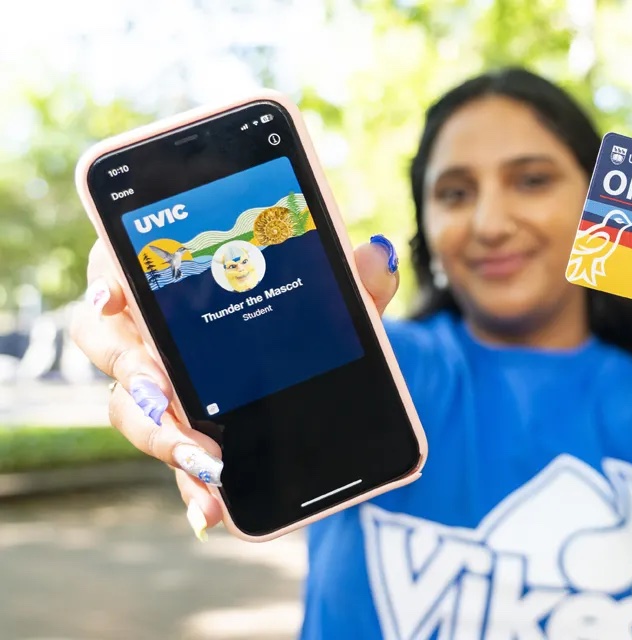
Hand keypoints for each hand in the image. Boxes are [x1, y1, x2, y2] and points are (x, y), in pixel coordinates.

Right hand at [70, 235, 400, 538]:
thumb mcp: (341, 300)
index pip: (123, 266)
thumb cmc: (315, 317)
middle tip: (163, 395)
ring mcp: (164, 388)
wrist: (326, 373)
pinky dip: (190, 486)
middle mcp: (156, 332)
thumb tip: (378, 257)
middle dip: (132, 372)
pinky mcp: (187, 435)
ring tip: (202, 459)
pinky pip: (175, 460)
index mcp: (179, 281)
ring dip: (157, 435)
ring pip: (128, 408)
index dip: (108, 280)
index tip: (114, 299)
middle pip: (108, 344)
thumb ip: (358, 280)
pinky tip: (210, 510)